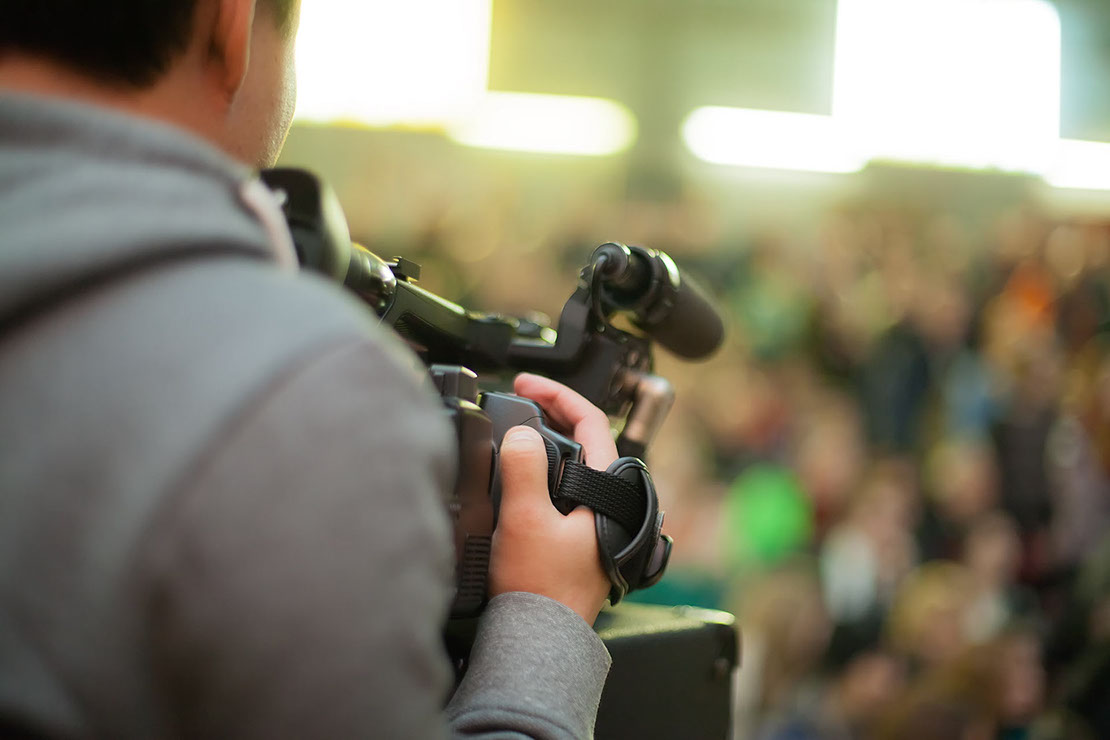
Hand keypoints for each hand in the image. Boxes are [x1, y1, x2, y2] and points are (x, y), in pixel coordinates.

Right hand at [487, 374, 616, 624]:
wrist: (540, 639)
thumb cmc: (541, 591)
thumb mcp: (525, 519)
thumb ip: (522, 468)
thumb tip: (520, 433)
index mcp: (608, 491)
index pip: (591, 422)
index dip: (558, 394)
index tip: (526, 384)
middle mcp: (609, 503)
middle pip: (583, 439)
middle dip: (549, 414)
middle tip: (515, 402)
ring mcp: (595, 520)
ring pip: (573, 464)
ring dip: (544, 443)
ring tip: (513, 432)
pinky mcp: (579, 536)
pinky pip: (563, 489)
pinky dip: (542, 472)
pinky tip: (518, 477)